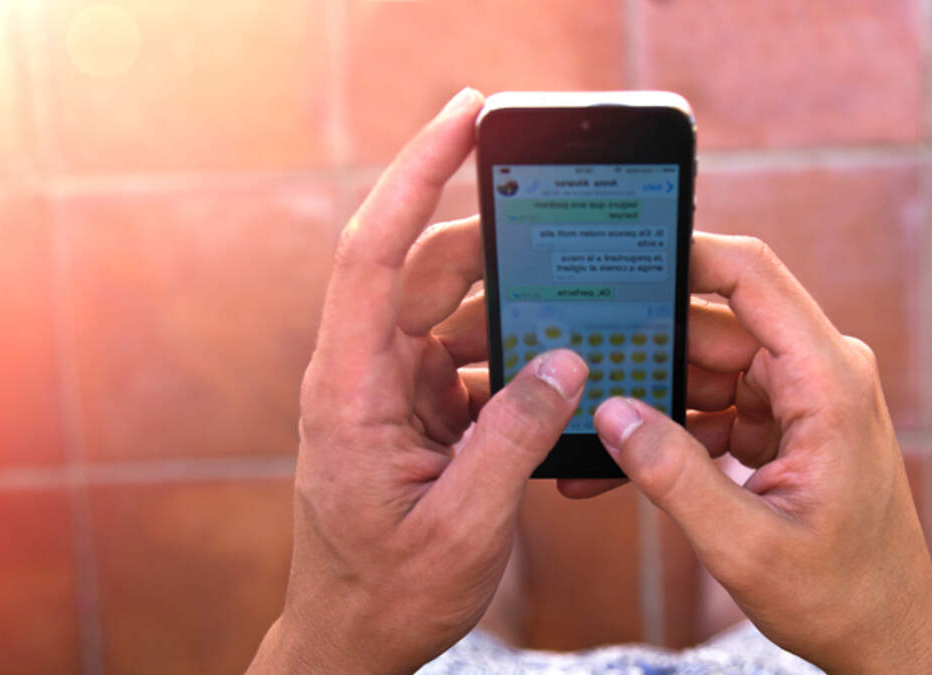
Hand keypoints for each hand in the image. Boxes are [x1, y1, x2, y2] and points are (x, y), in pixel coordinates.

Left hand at [247, 89, 588, 673]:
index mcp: (352, 390)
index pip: (376, 253)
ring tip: (578, 321)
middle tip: (569, 237)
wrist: (358, 636)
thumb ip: (513, 438)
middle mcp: (366, 372)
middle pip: (430, 270)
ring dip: (517, 312)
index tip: (465, 118)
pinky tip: (559, 377)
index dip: (417, 175)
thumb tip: (567, 361)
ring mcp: (393, 386)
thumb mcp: (462, 526)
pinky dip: (519, 358)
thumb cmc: (389, 590)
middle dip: (500, 248)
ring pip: (458, 311)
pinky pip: (474, 355)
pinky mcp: (419, 405)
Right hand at [590, 234, 931, 673]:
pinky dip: (671, 431)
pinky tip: (620, 461)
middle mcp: (819, 371)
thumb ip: (675, 476)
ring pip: (705, 365)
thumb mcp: (747, 544)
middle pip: (714, 323)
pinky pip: (714, 404)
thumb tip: (613, 412)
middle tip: (574, 363)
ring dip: (650, 397)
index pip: (751, 276)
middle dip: (645, 344)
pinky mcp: (784, 421)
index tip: (617, 256)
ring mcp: (801, 394)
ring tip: (590, 430)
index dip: (684, 253)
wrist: (885, 632)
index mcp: (826, 380)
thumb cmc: (840, 593)